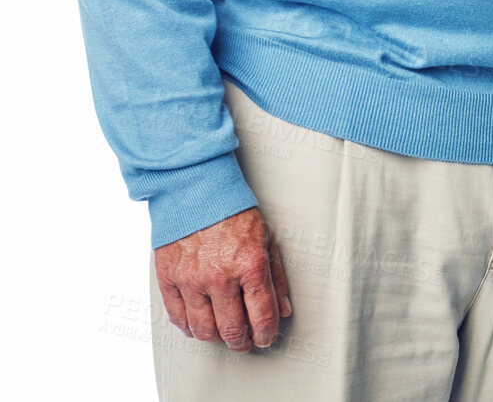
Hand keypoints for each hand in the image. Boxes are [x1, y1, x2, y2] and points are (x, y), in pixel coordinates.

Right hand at [154, 207, 291, 350]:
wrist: (196, 191)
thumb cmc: (234, 212)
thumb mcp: (266, 238)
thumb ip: (276, 276)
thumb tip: (283, 309)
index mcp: (250, 265)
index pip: (262, 315)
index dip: (267, 334)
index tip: (266, 338)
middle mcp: (221, 277)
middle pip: (232, 330)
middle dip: (243, 342)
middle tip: (246, 341)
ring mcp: (192, 281)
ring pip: (204, 331)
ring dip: (217, 338)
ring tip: (224, 333)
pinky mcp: (168, 280)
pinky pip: (178, 318)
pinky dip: (189, 328)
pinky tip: (199, 324)